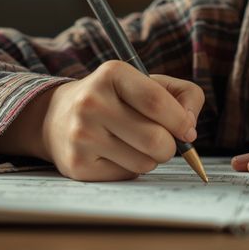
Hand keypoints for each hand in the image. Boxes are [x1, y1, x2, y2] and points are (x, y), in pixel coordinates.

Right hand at [41, 61, 203, 180]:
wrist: (58, 116)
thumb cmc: (117, 99)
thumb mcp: (149, 82)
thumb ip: (185, 95)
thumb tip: (190, 129)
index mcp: (112, 74)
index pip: (156, 102)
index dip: (181, 121)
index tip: (188, 131)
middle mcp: (91, 103)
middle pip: (155, 139)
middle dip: (171, 146)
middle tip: (165, 141)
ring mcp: (81, 135)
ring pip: (144, 162)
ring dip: (151, 158)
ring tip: (136, 144)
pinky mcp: (77, 164)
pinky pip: (126, 175)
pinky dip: (131, 168)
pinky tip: (115, 153)